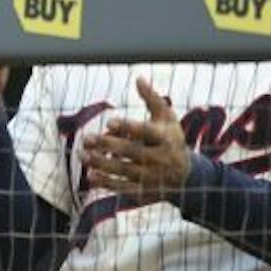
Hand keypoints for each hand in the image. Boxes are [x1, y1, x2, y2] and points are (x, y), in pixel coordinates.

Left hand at [81, 77, 192, 201]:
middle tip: (86, 138)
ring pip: (124, 171)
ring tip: (83, 156)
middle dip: (107, 145)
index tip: (110, 122)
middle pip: (132, 152)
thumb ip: (153, 99)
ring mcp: (152, 177)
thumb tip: (138, 78)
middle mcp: (160, 159)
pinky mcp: (145, 192)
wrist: (187, 176)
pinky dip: (107, 183)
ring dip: (102, 164)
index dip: (129, 128)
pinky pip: (123, 188)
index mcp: (166, 138)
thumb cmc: (171, 139)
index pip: (146, 133)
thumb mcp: (167, 119)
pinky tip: (90, 176)